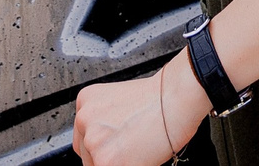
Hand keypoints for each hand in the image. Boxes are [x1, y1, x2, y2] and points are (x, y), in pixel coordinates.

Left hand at [75, 62, 202, 165]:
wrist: (176, 99)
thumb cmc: (160, 100)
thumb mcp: (119, 103)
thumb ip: (104, 123)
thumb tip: (105, 144)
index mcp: (86, 101)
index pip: (83, 137)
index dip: (101, 147)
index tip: (112, 150)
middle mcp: (84, 120)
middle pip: (88, 155)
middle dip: (108, 157)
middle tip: (130, 150)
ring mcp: (94, 142)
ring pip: (98, 165)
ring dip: (117, 164)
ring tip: (137, 152)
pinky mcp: (106, 162)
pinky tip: (141, 159)